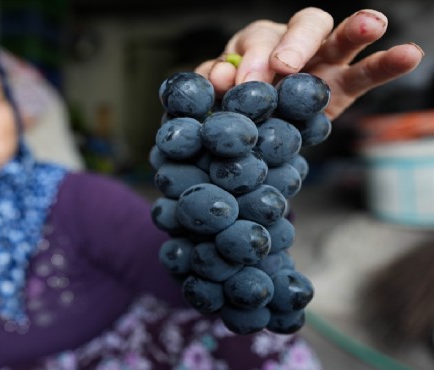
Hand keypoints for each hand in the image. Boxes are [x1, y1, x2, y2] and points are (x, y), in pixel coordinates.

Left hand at [195, 7, 423, 119]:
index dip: (252, 59)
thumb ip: (217, 82)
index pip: (259, 40)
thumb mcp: (219, 93)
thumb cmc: (235, 103)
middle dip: (296, 42)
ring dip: (356, 30)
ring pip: (342, 39)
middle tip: (284, 65)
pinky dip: (388, 64)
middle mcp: (295, 44)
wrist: (255, 131)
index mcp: (259, 43)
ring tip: (372, 23)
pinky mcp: (345, 87)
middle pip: (304, 26)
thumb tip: (222, 77)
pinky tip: (409, 54)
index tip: (243, 83)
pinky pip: (368, 73)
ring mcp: (324, 62)